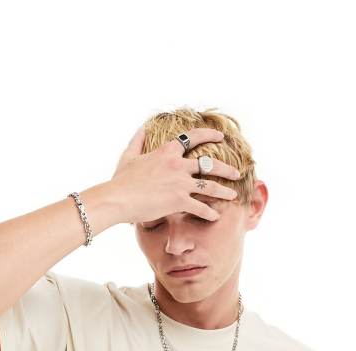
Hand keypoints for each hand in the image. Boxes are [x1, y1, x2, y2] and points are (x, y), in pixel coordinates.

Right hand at [109, 125, 240, 224]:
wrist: (118, 198)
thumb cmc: (121, 180)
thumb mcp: (129, 156)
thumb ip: (138, 141)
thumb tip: (142, 128)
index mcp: (167, 152)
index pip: (192, 138)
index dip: (209, 135)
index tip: (221, 136)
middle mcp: (177, 165)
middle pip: (209, 164)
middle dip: (226, 169)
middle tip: (237, 173)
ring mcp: (180, 183)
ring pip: (210, 186)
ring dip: (224, 191)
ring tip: (233, 196)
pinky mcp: (179, 201)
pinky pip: (200, 207)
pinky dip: (209, 213)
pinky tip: (215, 216)